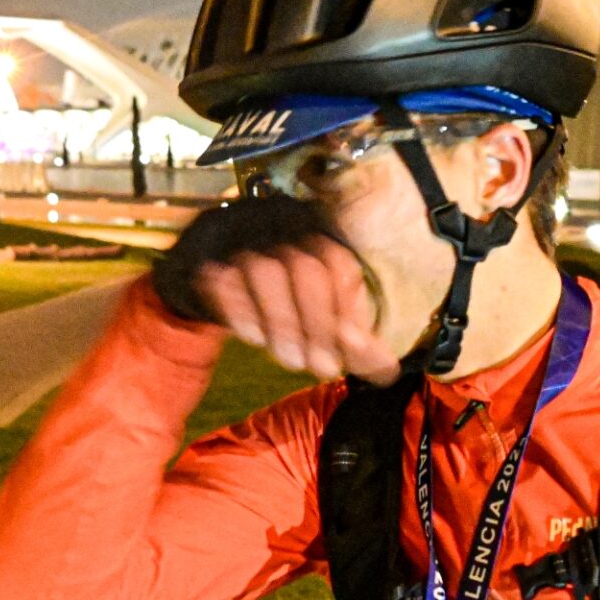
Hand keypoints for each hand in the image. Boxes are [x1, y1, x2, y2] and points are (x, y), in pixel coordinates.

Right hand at [198, 234, 401, 385]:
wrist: (220, 277)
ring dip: (281, 323)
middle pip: (304, 268)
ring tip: (291, 362)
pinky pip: (222, 278)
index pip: (339, 265)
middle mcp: (285, 228)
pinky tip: (252, 338)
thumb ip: (355, 342)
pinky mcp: (211, 255)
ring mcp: (245, 238)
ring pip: (264, 271)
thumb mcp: (327, 316)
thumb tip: (388, 371)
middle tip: (322, 369)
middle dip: (317, 324)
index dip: (348, 310)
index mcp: (321, 236)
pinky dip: (239, 311)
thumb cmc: (288, 300)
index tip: (350, 349)